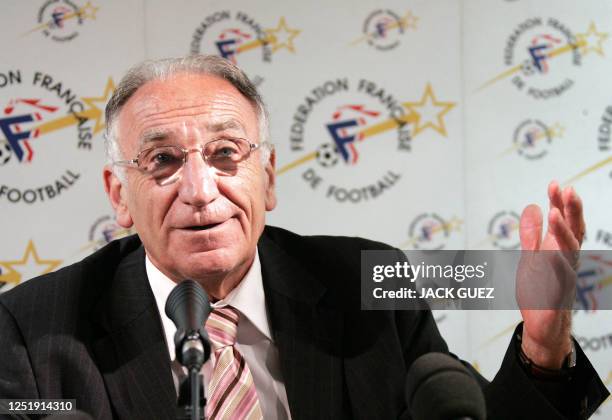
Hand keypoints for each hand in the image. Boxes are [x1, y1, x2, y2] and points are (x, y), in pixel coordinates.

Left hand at [517, 181, 583, 367]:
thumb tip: (533, 206)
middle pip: (573, 231)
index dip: (560, 202)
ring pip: (569, 252)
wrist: (544, 324)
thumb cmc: (540, 289)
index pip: (563, 221)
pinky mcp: (558, 294)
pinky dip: (556, 265)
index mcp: (559, 249)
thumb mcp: (531, 256)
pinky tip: (551, 253)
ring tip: (556, 214)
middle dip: (571, 210)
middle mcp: (566, 260)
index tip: (555, 184)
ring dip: (563, 232)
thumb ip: (532, 234)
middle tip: (568, 190)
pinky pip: (559, 279)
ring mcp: (565, 276)